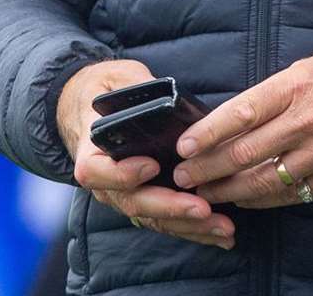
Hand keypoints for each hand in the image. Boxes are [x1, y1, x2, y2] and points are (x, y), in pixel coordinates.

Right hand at [57, 59, 236, 248]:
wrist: (89, 105)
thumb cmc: (108, 89)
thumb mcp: (118, 80)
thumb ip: (136, 89)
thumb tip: (163, 98)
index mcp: (91, 149)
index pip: (96, 171)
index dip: (122, 174)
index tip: (152, 167)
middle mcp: (104, 181)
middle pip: (132, 202)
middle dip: (171, 208)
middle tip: (203, 209)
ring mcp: (122, 194)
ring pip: (152, 218)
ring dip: (188, 226)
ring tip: (223, 228)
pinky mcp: (142, 200)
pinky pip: (164, 220)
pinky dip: (191, 228)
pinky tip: (219, 232)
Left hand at [170, 48, 312, 207]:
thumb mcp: (311, 67)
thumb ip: (275, 92)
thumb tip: (234, 117)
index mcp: (296, 85)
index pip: (241, 111)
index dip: (208, 133)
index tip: (184, 146)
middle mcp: (306, 119)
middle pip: (245, 152)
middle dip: (208, 167)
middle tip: (184, 175)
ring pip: (264, 180)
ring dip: (229, 189)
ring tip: (207, 192)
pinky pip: (293, 195)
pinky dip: (264, 201)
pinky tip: (246, 200)